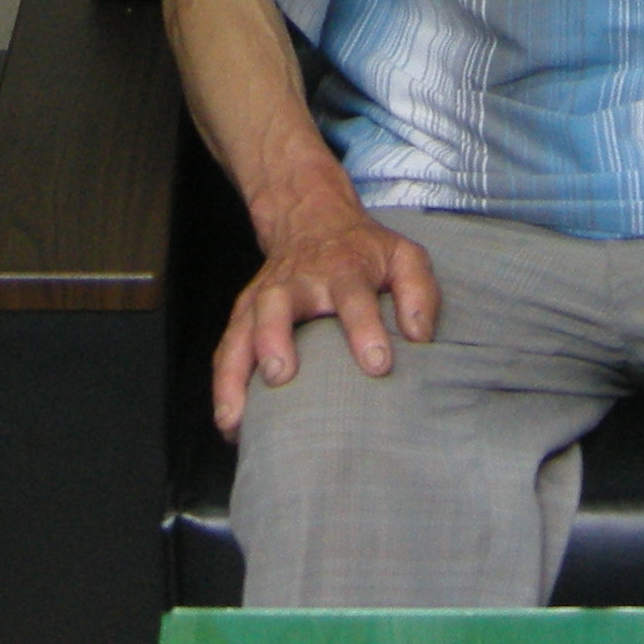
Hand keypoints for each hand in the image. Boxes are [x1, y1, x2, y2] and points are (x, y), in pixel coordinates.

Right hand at [211, 190, 436, 435]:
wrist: (311, 219)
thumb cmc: (363, 251)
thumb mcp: (403, 256)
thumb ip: (418, 292)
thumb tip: (419, 336)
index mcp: (343, 269)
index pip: (353, 297)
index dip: (365, 329)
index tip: (378, 364)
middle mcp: (297, 282)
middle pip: (278, 304)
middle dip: (274, 337)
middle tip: (280, 375)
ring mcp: (265, 297)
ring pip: (242, 328)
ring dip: (235, 371)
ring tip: (236, 418)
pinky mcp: (245, 314)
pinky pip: (227, 348)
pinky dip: (223, 384)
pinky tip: (230, 424)